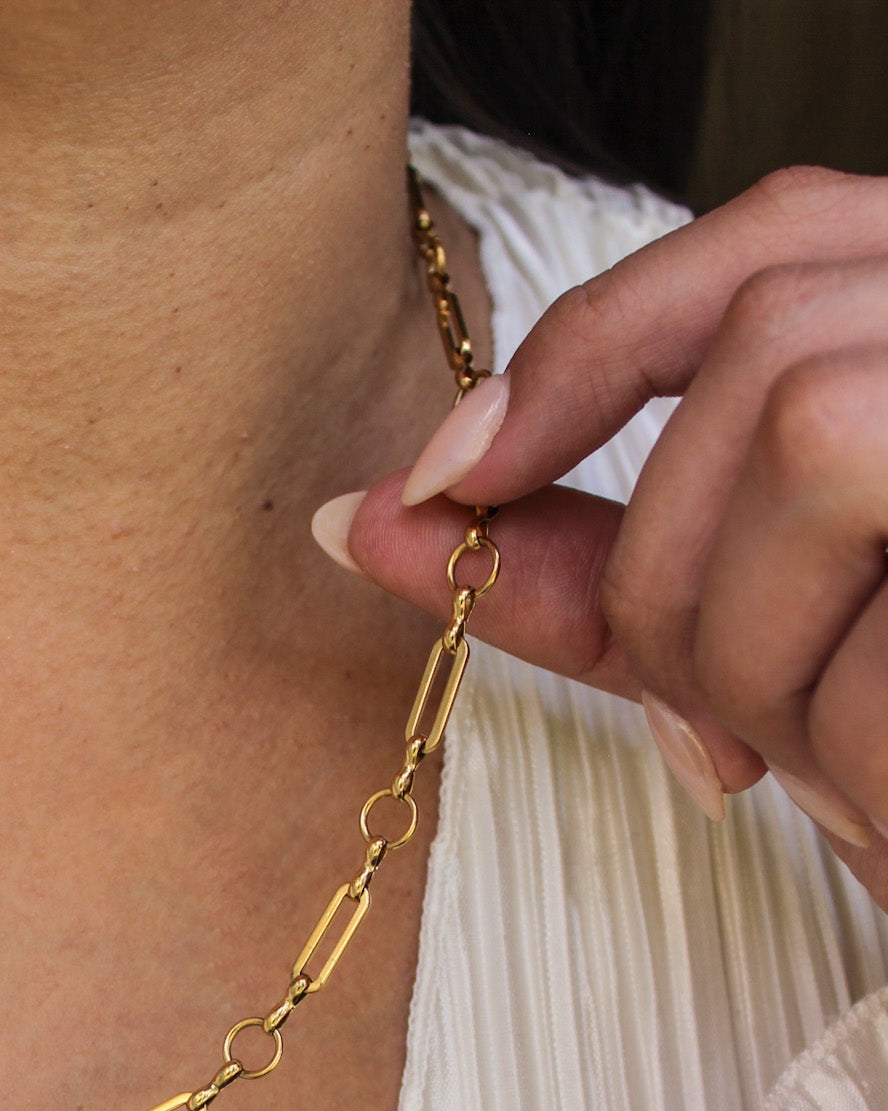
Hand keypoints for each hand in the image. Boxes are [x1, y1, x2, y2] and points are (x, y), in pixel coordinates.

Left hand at [316, 165, 887, 910]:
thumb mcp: (741, 651)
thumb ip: (586, 572)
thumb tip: (369, 517)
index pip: (769, 240)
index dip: (593, 345)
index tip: (451, 475)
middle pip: (769, 353)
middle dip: (674, 566)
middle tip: (712, 721)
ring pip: (814, 437)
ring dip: (751, 641)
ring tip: (804, 753)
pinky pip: (876, 553)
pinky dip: (833, 703)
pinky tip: (874, 774)